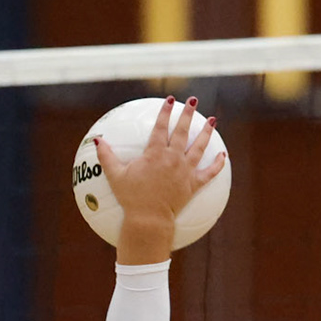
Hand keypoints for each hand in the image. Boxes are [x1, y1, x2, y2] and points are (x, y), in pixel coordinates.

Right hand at [93, 96, 226, 229]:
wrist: (149, 220)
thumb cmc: (131, 198)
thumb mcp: (115, 176)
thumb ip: (106, 156)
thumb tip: (96, 140)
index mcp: (155, 154)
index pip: (161, 127)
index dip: (165, 112)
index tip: (170, 100)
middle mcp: (173, 158)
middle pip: (182, 131)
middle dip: (188, 114)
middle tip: (193, 101)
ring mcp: (185, 171)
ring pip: (199, 147)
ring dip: (206, 132)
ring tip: (212, 120)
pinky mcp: (193, 185)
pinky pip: (209, 173)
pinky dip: (217, 164)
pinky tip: (223, 155)